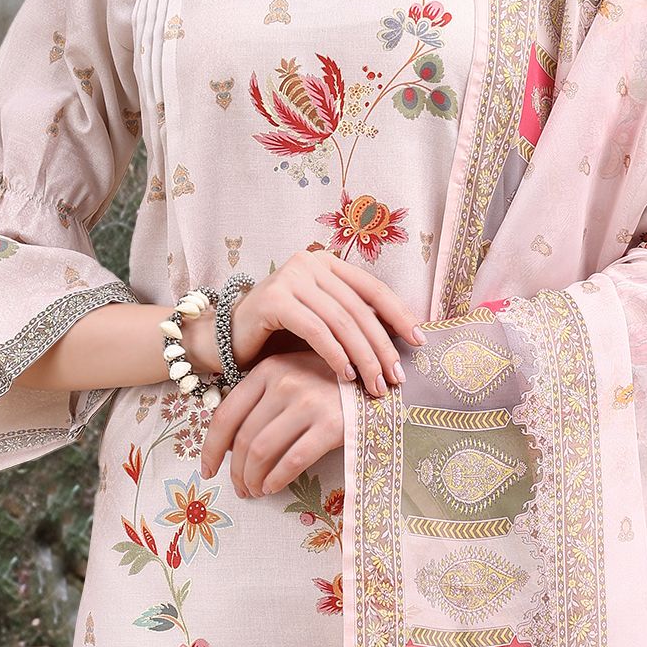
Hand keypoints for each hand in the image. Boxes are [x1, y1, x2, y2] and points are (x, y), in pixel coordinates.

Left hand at [200, 348, 347, 498]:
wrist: (381, 378)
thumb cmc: (331, 382)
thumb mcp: (293, 374)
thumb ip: (263, 397)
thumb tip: (230, 443)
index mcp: (268, 370)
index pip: (225, 415)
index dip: (211, 449)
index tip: (207, 470)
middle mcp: (284, 383)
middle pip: (242, 439)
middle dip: (235, 471)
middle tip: (239, 488)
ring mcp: (307, 403)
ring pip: (262, 451)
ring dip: (252, 479)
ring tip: (254, 491)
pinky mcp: (331, 425)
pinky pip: (292, 460)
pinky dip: (276, 479)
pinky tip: (273, 488)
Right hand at [230, 249, 421, 399]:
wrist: (226, 338)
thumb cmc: (279, 335)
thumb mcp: (322, 323)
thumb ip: (352, 322)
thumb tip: (401, 342)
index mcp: (328, 263)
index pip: (373, 288)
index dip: (399, 314)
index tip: (419, 342)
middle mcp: (310, 263)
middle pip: (359, 308)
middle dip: (381, 346)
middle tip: (396, 377)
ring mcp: (290, 277)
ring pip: (340, 320)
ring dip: (362, 356)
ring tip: (374, 384)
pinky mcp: (273, 299)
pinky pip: (315, 330)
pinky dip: (334, 354)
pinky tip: (346, 375)